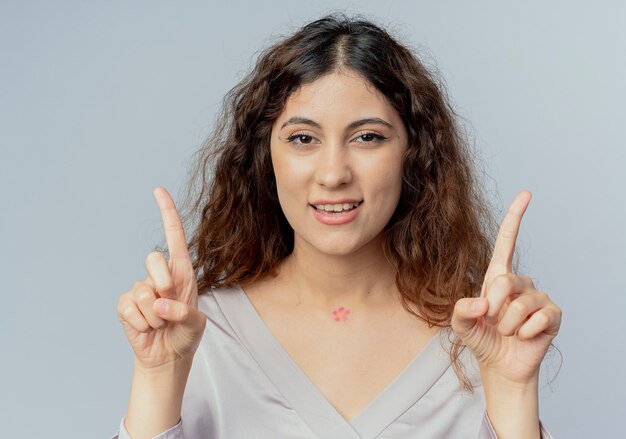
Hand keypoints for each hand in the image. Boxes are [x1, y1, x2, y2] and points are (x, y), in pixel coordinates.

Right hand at [117, 187, 205, 369]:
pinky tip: (147, 328)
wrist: (168, 356)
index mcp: (182, 271)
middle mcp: (160, 275)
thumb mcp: (196, 325)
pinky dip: (141, 323)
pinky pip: (129, 308)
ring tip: (161, 323)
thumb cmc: (186, 334)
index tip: (159, 190)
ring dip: (155, 315)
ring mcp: (141, 288)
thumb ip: (184, 312)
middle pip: (153, 259)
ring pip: (142, 292)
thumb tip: (159, 303)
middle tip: (170, 308)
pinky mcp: (125, 304)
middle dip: (163, 284)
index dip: (167, 212)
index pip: (174, 236)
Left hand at [451, 190, 561, 384]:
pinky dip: (526, 333)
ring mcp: (538, 298)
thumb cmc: (481, 339)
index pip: (506, 243)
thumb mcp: (461, 324)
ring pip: (520, 305)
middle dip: (494, 307)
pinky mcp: (553, 314)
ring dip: (508, 325)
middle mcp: (520, 282)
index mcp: (497, 277)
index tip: (526, 194)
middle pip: (505, 281)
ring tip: (508, 332)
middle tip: (493, 323)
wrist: (500, 366)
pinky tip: (525, 337)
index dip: (515, 218)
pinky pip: (539, 318)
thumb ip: (461, 311)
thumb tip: (482, 303)